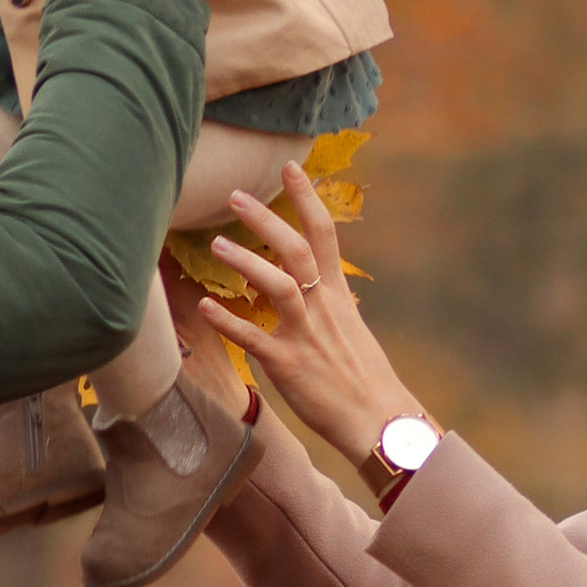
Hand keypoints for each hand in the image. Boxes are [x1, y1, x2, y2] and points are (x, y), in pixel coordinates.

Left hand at [198, 165, 430, 476]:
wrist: (379, 419)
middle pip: (295, 248)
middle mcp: (322, 306)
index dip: (307, 198)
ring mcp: (305, 333)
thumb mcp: (349, 330)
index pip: (324, 233)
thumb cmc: (363, 378)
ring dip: (245, 262)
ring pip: (276, 284)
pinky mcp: (288, 364)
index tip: (291, 167)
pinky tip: (207, 306)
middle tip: (235, 195)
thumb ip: (326, 306)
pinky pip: (253, 338)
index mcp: (337, 294)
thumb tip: (309, 293)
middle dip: (265, 218)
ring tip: (216, 245)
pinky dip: (228, 321)